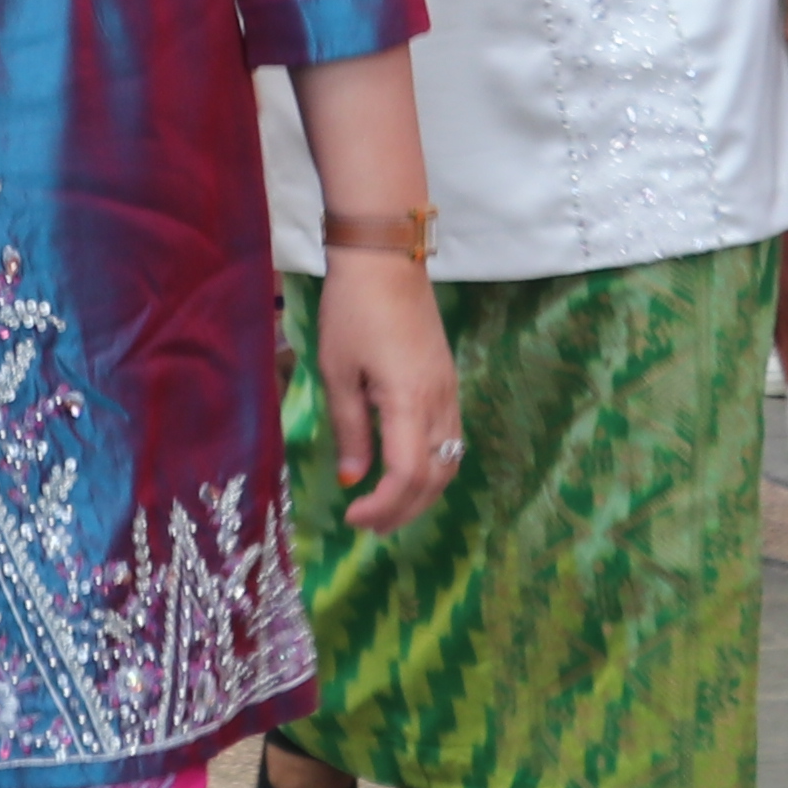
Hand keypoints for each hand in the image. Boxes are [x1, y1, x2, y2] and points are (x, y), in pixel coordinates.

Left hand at [313, 251, 464, 531]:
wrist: (385, 261)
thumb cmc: (352, 311)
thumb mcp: (338, 372)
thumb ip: (349, 429)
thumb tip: (354, 478)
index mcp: (409, 402)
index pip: (407, 475)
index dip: (384, 506)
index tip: (353, 516)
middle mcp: (439, 403)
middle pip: (435, 478)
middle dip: (403, 510)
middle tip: (368, 525)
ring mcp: (450, 392)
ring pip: (449, 462)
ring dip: (421, 493)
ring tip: (387, 508)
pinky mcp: (449, 383)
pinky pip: (450, 440)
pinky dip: (432, 468)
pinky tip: (406, 472)